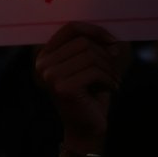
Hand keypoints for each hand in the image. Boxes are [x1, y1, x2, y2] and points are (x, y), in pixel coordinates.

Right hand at [35, 22, 127, 151]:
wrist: (86, 128)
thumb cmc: (90, 94)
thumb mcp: (88, 65)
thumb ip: (92, 46)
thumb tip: (110, 39)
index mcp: (45, 54)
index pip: (70, 28)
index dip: (94, 30)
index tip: (113, 41)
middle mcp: (42, 64)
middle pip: (83, 42)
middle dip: (105, 55)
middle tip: (114, 70)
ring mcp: (50, 76)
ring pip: (90, 56)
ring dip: (109, 69)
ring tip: (114, 80)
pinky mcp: (63, 88)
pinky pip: (94, 71)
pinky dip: (110, 79)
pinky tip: (113, 88)